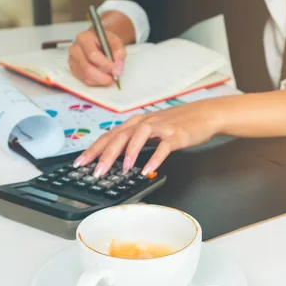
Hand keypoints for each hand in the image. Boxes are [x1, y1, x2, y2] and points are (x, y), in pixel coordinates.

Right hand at [68, 30, 125, 85]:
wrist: (99, 42)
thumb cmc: (105, 41)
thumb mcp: (116, 42)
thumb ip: (119, 52)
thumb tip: (117, 67)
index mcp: (84, 38)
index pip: (93, 54)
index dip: (105, 64)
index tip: (115, 70)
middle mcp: (75, 48)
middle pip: (87, 68)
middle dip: (102, 76)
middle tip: (113, 79)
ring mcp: (72, 60)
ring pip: (86, 76)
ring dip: (99, 80)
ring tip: (109, 78)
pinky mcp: (73, 69)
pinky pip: (84, 80)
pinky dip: (95, 82)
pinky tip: (101, 78)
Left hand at [74, 100, 224, 176]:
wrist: (204, 114)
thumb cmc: (177, 124)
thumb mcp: (151, 131)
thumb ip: (134, 142)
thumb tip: (116, 158)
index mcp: (136, 123)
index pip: (109, 135)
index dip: (93, 149)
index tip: (80, 163)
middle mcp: (145, 122)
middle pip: (119, 136)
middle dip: (104, 154)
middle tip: (95, 171)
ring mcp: (160, 127)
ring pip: (138, 136)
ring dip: (128, 153)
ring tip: (121, 169)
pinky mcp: (176, 134)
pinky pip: (163, 147)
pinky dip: (154, 158)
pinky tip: (147, 169)